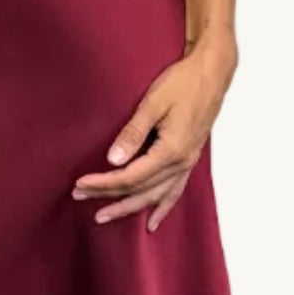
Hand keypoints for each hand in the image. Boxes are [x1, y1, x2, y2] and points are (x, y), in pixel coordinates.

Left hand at [70, 36, 236, 232]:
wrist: (212, 73)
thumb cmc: (183, 82)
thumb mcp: (153, 103)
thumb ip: (133, 133)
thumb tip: (113, 160)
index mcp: (171, 150)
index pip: (130, 176)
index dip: (103, 183)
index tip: (81, 184)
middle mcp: (181, 162)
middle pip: (140, 189)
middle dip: (109, 196)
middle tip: (80, 198)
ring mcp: (187, 163)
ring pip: (155, 195)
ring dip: (129, 207)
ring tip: (106, 216)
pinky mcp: (189, 158)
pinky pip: (174, 191)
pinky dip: (162, 208)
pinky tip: (152, 221)